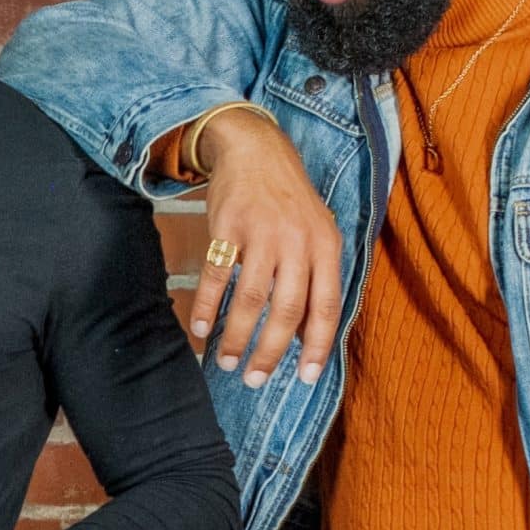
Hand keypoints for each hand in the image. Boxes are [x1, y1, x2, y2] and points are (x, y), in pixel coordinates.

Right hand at [188, 106, 341, 387]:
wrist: (255, 150)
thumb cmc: (289, 201)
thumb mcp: (317, 233)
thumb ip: (316, 279)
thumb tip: (305, 337)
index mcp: (326, 247)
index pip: (328, 306)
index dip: (318, 346)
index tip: (307, 378)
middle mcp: (298, 242)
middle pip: (288, 309)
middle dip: (271, 351)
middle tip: (255, 379)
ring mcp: (263, 233)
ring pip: (252, 298)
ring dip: (237, 336)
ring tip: (227, 362)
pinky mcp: (229, 225)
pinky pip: (217, 276)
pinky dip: (209, 306)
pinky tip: (202, 328)